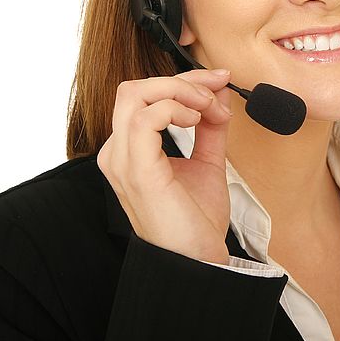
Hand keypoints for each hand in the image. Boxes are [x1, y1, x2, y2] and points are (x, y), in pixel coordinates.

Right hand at [97, 68, 234, 263]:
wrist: (196, 260)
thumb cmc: (195, 221)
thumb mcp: (208, 162)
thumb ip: (210, 128)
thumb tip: (218, 95)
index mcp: (130, 149)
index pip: (145, 96)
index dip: (184, 80)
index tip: (220, 81)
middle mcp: (118, 152)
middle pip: (136, 88)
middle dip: (182, 79)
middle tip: (217, 88)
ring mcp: (123, 161)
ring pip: (136, 95)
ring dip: (180, 91)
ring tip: (208, 108)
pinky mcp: (137, 171)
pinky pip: (145, 119)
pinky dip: (175, 109)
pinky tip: (196, 119)